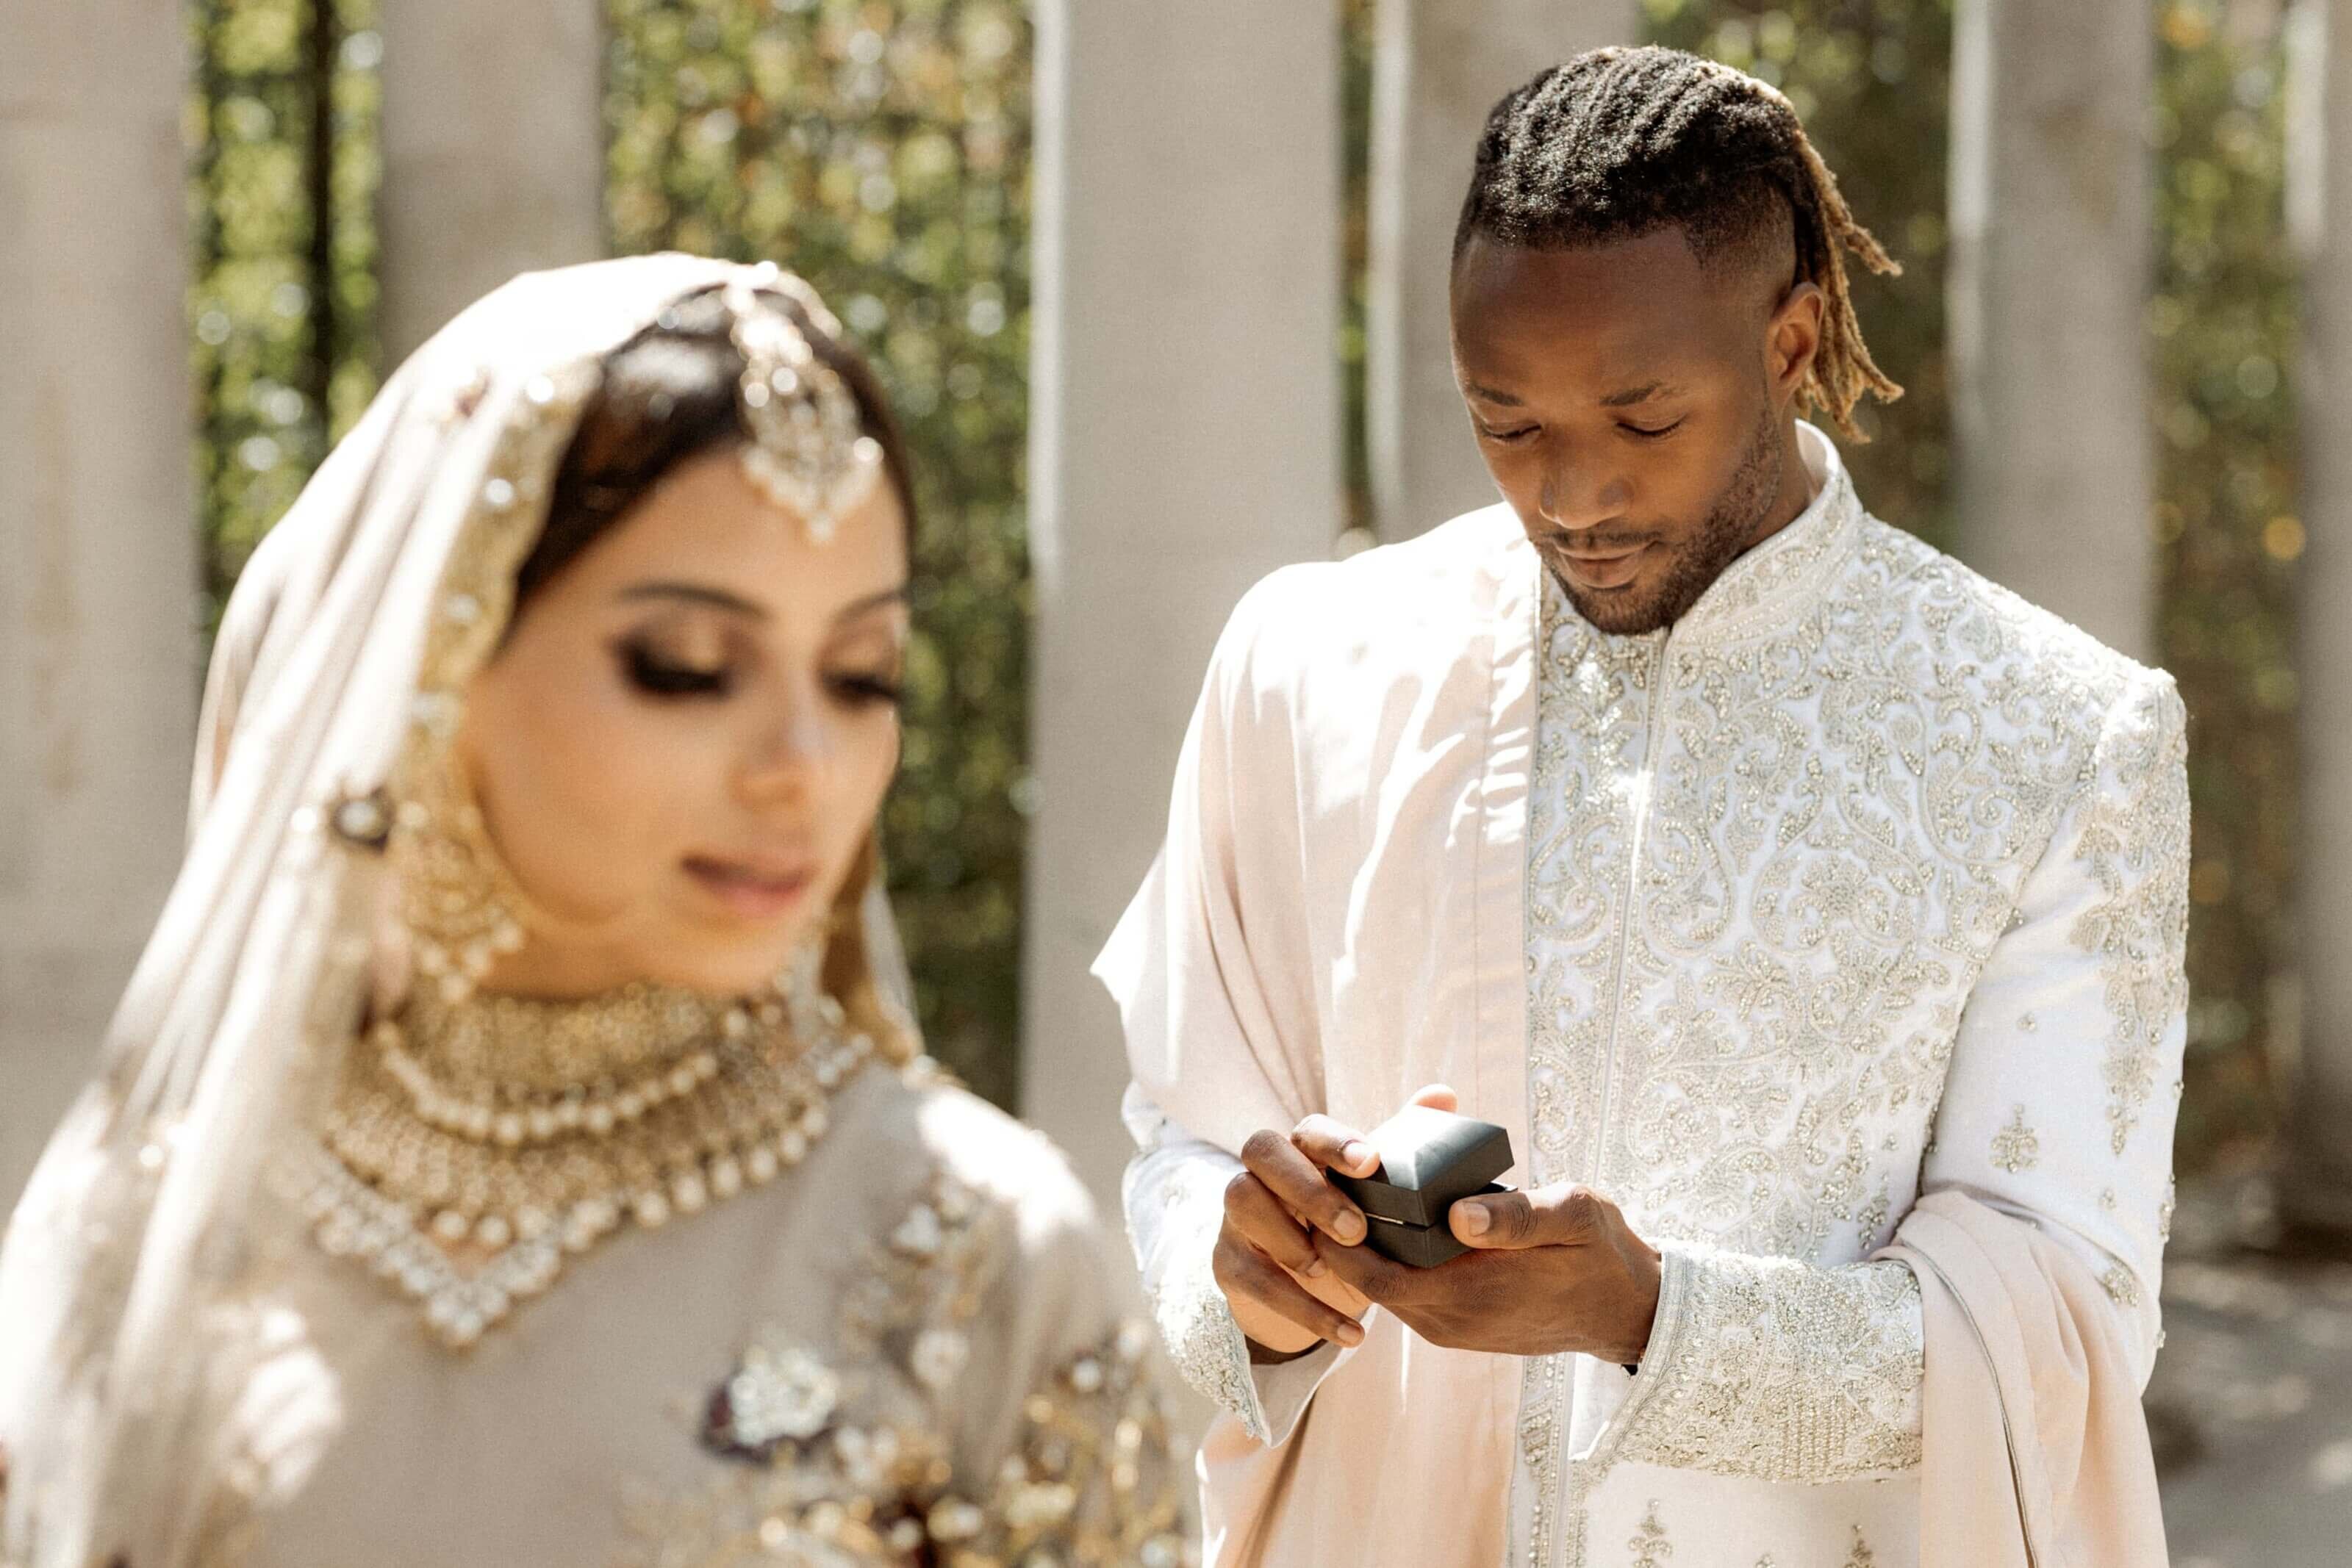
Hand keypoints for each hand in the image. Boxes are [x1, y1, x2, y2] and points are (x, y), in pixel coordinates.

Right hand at [1214, 1085, 1458, 1356]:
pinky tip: (1349, 1332)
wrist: (1305, 1285)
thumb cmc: (1346, 1223)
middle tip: (1355, 1230)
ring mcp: (1238, 1214)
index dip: (1335, 1142)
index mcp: (1302, 1150)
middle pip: (1261, 1150)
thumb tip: (1443, 1094)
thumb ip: (1406, 1141)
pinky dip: (1302, 1309)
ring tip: (1326, 1271)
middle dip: (1307, 1187)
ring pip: (1240, 1199)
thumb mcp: (1375, 1192)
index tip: (1371, 1163)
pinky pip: (1252, 1279)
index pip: (1308, 1128)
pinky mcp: (1229, 1261)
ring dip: (1288, 1237)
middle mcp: (1263, 1171)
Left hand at [1311, 1181, 1661, 1362]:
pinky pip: (1406, 1296)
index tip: (1327, 1184)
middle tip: (1329, 1179)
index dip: (1341, 1236)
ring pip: (1384, 1290)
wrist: (1627, 1309)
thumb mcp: (1574, 1215)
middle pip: (1368, 1282)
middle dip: (1341, 1236)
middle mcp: (1451, 1320)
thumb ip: (1517, 1216)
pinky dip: (1390, 1262)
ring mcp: (1453, 1329)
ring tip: (1352, 1191)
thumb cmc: (1601, 1253)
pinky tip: (1390, 1222)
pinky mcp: (1460, 1327)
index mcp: (1471, 1293)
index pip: (1376, 1274)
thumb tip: (1457, 1214)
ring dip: (1364, 1249)